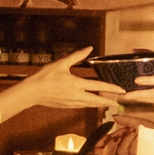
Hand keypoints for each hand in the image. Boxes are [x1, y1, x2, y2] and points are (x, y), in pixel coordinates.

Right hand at [0, 47, 122, 122]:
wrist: (32, 92)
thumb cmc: (45, 76)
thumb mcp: (61, 63)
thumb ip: (77, 56)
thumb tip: (89, 48)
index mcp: (76, 84)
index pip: (98, 86)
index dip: (111, 88)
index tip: (121, 90)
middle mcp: (76, 95)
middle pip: (97, 100)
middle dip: (109, 101)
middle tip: (119, 102)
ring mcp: (72, 103)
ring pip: (90, 104)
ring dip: (100, 104)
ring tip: (109, 102)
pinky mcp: (67, 106)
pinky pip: (82, 106)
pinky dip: (90, 105)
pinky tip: (92, 103)